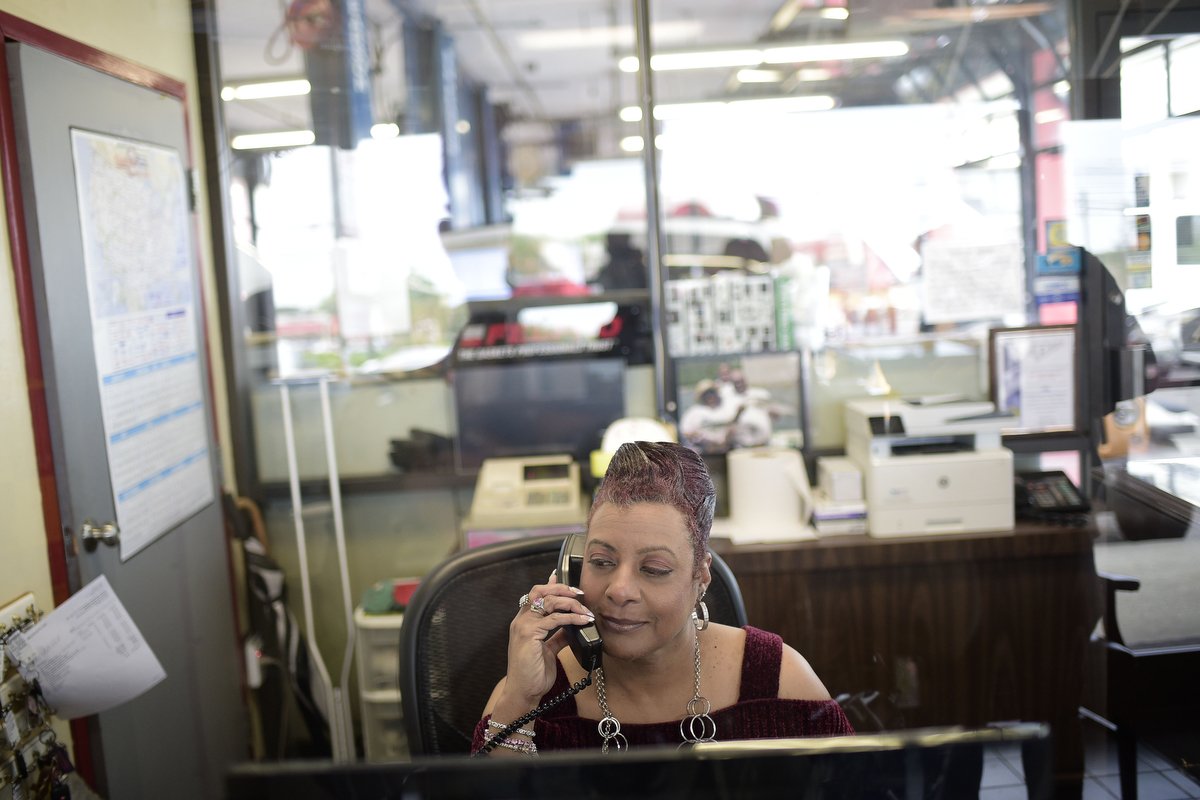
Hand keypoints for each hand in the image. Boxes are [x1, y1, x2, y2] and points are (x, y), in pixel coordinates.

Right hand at [499, 570, 593, 708]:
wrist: (523, 693)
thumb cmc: (533, 674)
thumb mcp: (548, 650)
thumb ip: (557, 636)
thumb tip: (572, 626)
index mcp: (524, 622)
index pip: (536, 595)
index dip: (550, 584)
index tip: (563, 577)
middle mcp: (521, 620)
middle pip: (540, 591)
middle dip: (561, 588)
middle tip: (579, 593)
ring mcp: (524, 626)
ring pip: (548, 601)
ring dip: (570, 602)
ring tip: (585, 609)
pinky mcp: (529, 635)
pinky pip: (554, 619)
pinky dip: (571, 617)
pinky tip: (583, 620)